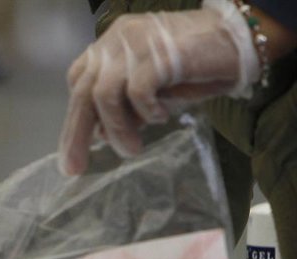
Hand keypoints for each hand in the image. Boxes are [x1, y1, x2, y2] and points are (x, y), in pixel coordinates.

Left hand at [58, 2, 258, 174]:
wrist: (237, 39)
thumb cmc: (194, 65)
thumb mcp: (151, 88)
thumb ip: (124, 105)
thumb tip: (100, 134)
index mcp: (111, 44)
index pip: (78, 81)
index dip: (74, 117)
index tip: (73, 149)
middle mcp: (117, 40)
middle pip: (84, 92)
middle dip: (77, 134)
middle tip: (76, 167)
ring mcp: (136, 43)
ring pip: (105, 95)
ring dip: (116, 129)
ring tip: (132, 149)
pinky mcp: (159, 53)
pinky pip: (137, 91)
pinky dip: (145, 111)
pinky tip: (160, 118)